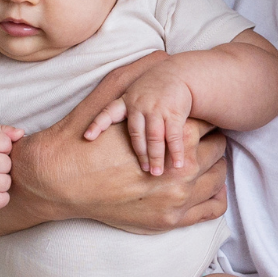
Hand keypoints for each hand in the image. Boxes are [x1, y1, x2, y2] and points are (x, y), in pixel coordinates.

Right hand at [12, 56, 227, 233]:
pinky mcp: (169, 222)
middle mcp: (184, 171)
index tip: (199, 120)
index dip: (205, 119)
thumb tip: (164, 54)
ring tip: (202, 163)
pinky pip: (210, 210)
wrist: (59, 180)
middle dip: (211, 144)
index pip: (210, 124)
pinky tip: (205, 188)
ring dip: (214, 170)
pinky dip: (214, 198)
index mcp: (176, 136)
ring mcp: (179, 200)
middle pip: (218, 152)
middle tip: (203, 141)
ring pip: (218, 182)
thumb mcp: (112, 94)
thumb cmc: (85, 137)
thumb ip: (140, 72)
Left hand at [81, 61, 197, 175]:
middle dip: (140, 155)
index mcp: (127, 102)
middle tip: (143, 171)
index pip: (108, 113)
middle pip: (136, 135)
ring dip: (156, 157)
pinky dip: (176, 151)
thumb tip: (97, 136)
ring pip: (154, 137)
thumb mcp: (133, 95)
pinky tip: (177, 164)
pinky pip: (174, 136)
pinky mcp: (174, 112)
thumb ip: (122, 111)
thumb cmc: (151, 90)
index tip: (87, 137)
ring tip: (156, 173)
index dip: (97, 124)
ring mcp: (157, 108)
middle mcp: (140, 105)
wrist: (177, 74)